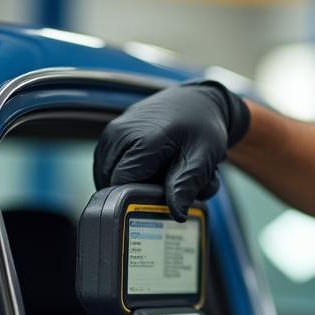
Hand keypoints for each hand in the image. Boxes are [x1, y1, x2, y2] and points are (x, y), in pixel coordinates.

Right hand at [93, 80, 250, 220]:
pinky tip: (154, 166)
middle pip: (114, 185)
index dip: (143, 199)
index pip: (123, 188)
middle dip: (141, 192)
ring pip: (111, 178)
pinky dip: (132, 174)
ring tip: (164, 171)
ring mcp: (111, 134)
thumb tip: (177, 214)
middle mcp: (117, 135)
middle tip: (170, 181)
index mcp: (139, 140)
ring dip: (136, 183)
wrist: (198, 101)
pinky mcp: (111, 137)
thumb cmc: (202, 126)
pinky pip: (113, 168)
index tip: (166, 196)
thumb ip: (187, 185)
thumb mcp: (203, 157)